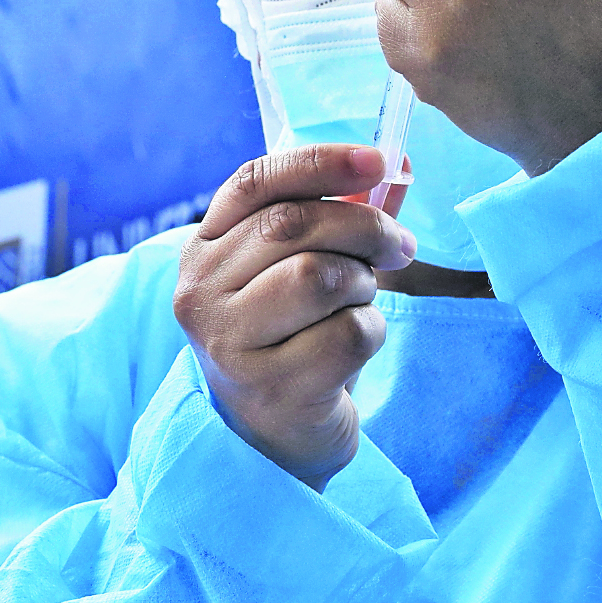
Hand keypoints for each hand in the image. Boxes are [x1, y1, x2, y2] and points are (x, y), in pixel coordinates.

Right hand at [173, 145, 415, 490]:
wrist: (272, 442)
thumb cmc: (290, 342)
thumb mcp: (293, 273)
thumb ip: (332, 220)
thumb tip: (396, 166)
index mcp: (201, 252)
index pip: (253, 183)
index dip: (320, 162)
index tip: (379, 160)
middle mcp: (201, 294)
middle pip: (294, 225)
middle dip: (365, 226)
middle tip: (400, 246)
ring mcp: (229, 344)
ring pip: (321, 276)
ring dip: (364, 284)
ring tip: (361, 303)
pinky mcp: (270, 388)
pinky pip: (348, 333)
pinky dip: (371, 331)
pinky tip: (354, 348)